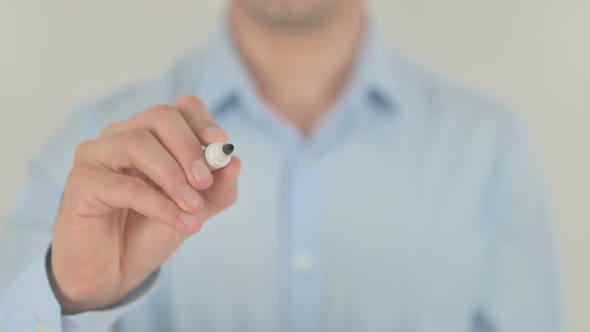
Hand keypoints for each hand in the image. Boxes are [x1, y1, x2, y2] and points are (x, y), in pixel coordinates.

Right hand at [49, 95, 240, 313]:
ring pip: (137, 143)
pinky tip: (181, 223)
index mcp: (151, 134)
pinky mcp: (81, 183)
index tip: (220, 143)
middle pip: (159, 116)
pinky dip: (160, 205)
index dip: (201, 121)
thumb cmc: (152, 230)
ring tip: (193, 207)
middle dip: (189, 148)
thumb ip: (219, 187)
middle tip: (204, 182)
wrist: (116, 270)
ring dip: (173, 176)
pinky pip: (125, 186)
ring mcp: (96, 155)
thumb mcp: (197, 208)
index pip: (179, 107)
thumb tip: (235, 162)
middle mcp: (121, 135)